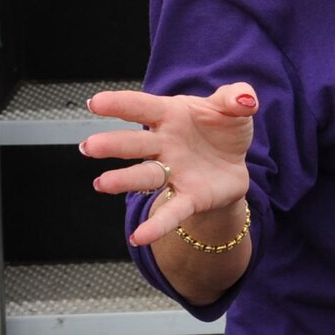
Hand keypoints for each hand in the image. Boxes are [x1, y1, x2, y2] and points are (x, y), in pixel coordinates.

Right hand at [81, 82, 258, 247]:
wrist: (235, 164)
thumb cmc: (223, 130)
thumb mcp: (234, 108)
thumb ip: (238, 97)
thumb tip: (245, 99)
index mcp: (171, 116)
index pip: (142, 107)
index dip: (120, 103)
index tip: (95, 102)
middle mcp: (165, 145)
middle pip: (136, 143)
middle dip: (113, 144)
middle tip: (89, 146)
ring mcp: (173, 172)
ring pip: (145, 176)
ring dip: (124, 180)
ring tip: (102, 183)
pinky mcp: (189, 197)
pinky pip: (171, 211)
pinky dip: (157, 225)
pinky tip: (139, 237)